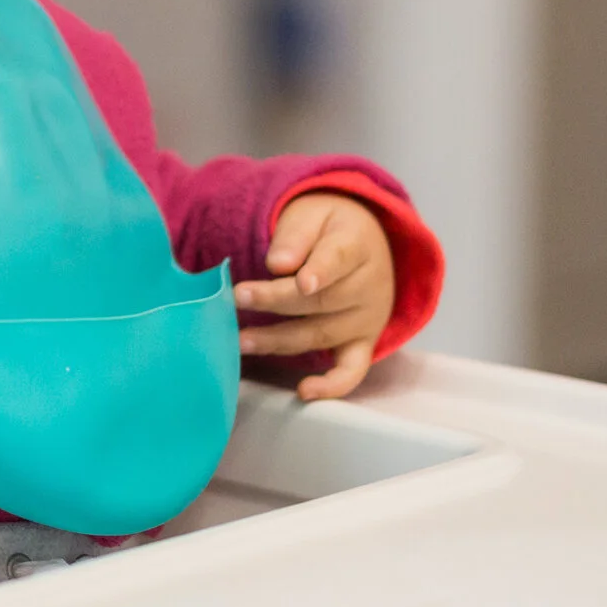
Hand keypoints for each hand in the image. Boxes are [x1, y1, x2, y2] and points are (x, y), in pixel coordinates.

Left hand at [236, 192, 394, 400]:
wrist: (362, 243)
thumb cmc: (328, 228)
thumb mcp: (312, 215)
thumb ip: (295, 236)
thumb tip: (277, 264)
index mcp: (358, 246)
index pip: (338, 258)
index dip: (320, 271)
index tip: (301, 282)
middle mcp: (369, 287)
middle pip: (321, 299)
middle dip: (276, 300)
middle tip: (238, 297)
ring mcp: (366, 320)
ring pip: (321, 333)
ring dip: (279, 340)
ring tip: (242, 340)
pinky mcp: (361, 344)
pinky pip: (352, 370)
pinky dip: (332, 386)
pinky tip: (304, 391)